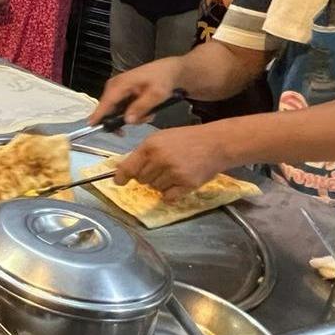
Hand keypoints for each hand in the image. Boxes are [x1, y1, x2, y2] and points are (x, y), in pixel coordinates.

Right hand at [91, 56, 186, 125]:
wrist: (169, 70)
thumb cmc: (162, 79)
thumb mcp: (156, 95)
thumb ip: (141, 108)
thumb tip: (127, 120)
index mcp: (120, 84)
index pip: (105, 102)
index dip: (98, 115)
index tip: (92, 126)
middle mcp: (114, 86)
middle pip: (109, 110)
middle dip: (125, 120)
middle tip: (142, 121)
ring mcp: (117, 89)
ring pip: (116, 111)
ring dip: (132, 116)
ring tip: (148, 114)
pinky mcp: (121, 92)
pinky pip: (121, 108)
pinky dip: (132, 112)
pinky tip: (145, 110)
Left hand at [116, 125, 237, 201]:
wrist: (215, 143)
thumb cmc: (188, 139)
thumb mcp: (161, 137)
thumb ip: (144, 152)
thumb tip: (125, 168)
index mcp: (150, 146)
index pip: (128, 167)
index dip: (121, 177)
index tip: (119, 182)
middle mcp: (160, 159)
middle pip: (141, 180)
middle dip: (148, 176)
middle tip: (162, 167)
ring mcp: (173, 172)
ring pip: (154, 188)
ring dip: (161, 184)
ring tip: (174, 171)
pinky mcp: (186, 184)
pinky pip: (168, 197)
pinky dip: (171, 193)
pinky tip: (179, 182)